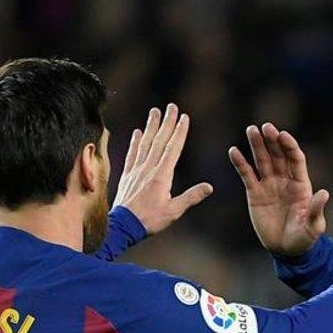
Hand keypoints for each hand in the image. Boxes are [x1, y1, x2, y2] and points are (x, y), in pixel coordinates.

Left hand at [113, 103, 213, 234]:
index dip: (180, 132)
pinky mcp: (127, 175)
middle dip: (167, 122)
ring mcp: (136, 170)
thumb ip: (191, 197)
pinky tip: (137, 132)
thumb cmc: (149, 220)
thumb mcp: (174, 211)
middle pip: (160, 141)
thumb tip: (209, 187)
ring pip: (145, 143)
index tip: (184, 117)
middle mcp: (149, 169)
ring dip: (151, 126)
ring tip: (155, 112)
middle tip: (171, 106)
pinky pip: (132, 154)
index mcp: (162, 176)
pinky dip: (135, 142)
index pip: (173, 149)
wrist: (123, 226)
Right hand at [229, 123, 329, 256]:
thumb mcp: (313, 226)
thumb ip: (316, 210)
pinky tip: (233, 151)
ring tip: (251, 130)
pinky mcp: (255, 194)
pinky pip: (247, 175)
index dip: (290, 146)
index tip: (283, 135)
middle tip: (265, 127)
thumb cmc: (304, 238)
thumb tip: (324, 193)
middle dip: (272, 140)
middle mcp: (285, 180)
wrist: (285, 250)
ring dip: (257, 145)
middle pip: (278, 155)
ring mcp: (269, 185)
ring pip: (262, 160)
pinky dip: (240, 163)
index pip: (296, 159)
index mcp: (301, 184)